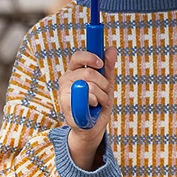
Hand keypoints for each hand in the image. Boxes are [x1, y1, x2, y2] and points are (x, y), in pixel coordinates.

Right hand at [57, 47, 116, 169]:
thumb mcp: (105, 84)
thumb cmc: (97, 104)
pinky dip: (94, 103)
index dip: (90, 58)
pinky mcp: (65, 105)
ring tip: (97, 103)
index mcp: (74, 70)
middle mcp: (66, 79)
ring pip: (90, 86)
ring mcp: (64, 91)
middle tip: (104, 93)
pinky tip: (91, 108)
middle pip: (89, 73)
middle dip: (103, 84)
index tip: (100, 63)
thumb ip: (107, 67)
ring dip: (101, 96)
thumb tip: (112, 48)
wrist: (91, 129)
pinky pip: (86, 98)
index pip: (78, 56)